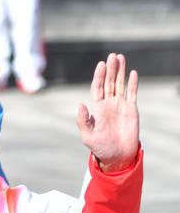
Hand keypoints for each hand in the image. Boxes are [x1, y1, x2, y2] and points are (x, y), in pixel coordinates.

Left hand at [76, 53, 138, 172]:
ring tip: (120, 57)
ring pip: (120, 84)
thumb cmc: (101, 148)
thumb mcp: (87, 137)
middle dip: (110, 69)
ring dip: (120, 71)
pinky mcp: (131, 110)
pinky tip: (133, 73)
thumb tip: (80, 104)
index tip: (101, 65)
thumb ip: (83, 121)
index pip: (98, 88)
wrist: (118, 157)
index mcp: (97, 109)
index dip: (99, 76)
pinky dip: (133, 83)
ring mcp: (120, 106)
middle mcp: (108, 104)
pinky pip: (132, 93)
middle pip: (109, 83)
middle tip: (112, 56)